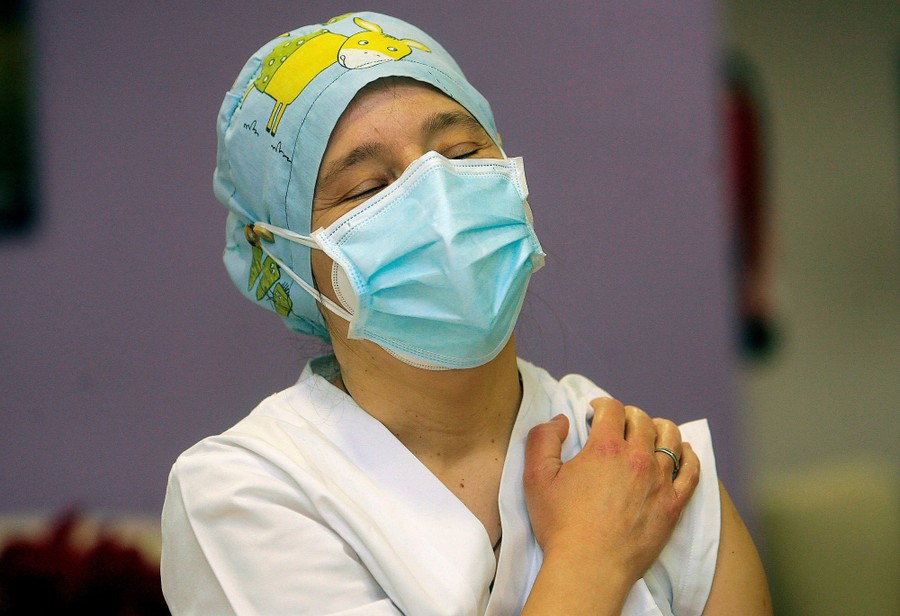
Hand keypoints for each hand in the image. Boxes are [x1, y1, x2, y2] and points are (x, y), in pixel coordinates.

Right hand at [523, 397, 699, 586]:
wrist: (589, 568)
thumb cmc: (560, 525)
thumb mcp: (536, 478)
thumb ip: (542, 439)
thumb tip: (561, 419)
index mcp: (605, 449)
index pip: (612, 410)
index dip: (602, 405)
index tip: (595, 412)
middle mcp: (637, 459)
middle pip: (642, 420)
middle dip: (628, 415)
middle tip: (618, 423)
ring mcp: (660, 482)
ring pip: (670, 439)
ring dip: (659, 428)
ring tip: (650, 432)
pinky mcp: (673, 505)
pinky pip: (691, 471)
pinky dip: (688, 455)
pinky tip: (682, 452)